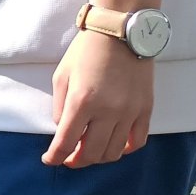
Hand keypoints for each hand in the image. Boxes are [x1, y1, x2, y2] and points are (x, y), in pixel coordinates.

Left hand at [45, 29, 153, 167]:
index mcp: (82, 102)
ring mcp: (130, 112)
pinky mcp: (146, 109)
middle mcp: (107, 112)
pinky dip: (124, 149)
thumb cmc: (86, 51)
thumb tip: (64, 129)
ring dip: (98, 157)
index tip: (49, 160)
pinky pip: (138, 141)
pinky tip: (114, 145)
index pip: (66, 142)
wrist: (120, 33)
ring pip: (114, 152)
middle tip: (69, 158)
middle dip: (76, 161)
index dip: (55, 157)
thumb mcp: (62, 76)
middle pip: (91, 153)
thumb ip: (61, 107)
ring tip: (89, 152)